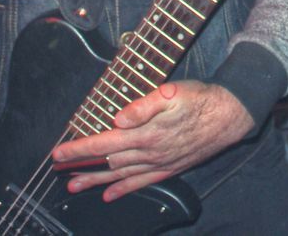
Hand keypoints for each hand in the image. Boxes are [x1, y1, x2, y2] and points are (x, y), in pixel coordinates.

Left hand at [51, 80, 253, 202]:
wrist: (230, 115)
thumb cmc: (200, 98)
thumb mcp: (172, 92)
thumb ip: (143, 106)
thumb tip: (117, 119)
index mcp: (146, 133)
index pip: (104, 143)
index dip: (79, 149)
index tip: (58, 154)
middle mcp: (150, 152)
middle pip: (108, 162)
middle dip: (81, 167)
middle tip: (59, 172)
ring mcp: (160, 163)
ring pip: (121, 175)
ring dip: (95, 181)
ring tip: (74, 186)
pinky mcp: (170, 168)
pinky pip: (142, 183)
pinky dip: (123, 190)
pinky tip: (109, 195)